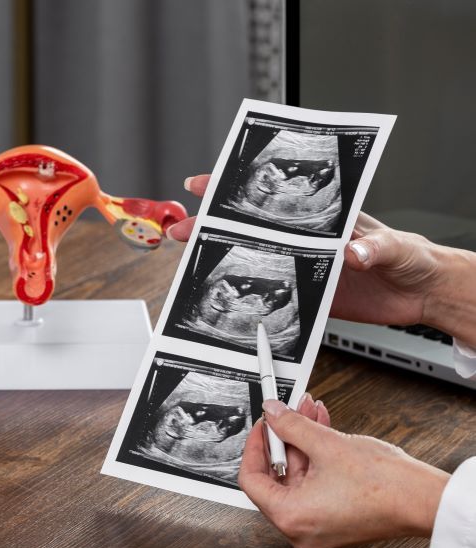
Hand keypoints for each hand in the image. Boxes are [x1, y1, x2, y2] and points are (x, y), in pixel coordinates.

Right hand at [172, 175, 444, 326]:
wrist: (424, 293)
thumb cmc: (415, 258)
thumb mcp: (398, 248)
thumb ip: (374, 247)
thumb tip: (352, 252)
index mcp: (324, 218)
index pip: (274, 196)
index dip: (236, 186)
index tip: (205, 183)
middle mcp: (307, 240)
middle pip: (251, 228)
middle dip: (211, 224)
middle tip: (182, 227)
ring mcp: (304, 268)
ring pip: (254, 260)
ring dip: (223, 261)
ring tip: (191, 262)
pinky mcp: (310, 297)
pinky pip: (273, 298)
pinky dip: (250, 302)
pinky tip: (228, 305)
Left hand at [238, 397, 449, 547]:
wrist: (424, 500)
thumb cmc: (384, 485)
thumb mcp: (326, 444)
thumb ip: (291, 426)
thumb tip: (273, 414)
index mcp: (290, 518)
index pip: (251, 480)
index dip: (255, 446)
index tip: (262, 426)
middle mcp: (299, 530)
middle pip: (275, 477)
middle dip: (283, 439)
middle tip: (286, 414)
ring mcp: (317, 528)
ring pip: (297, 478)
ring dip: (302, 443)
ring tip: (309, 413)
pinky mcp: (333, 521)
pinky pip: (312, 486)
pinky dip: (315, 459)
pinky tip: (320, 431)